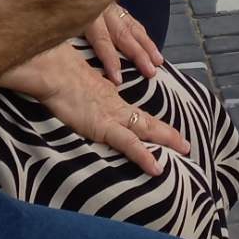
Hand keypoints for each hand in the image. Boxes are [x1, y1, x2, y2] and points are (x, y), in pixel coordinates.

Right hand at [0, 43, 189, 176]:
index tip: (164, 132)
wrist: (52, 71)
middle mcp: (114, 106)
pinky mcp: (104, 126)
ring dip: (166, 140)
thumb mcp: (71, 89)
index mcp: (108, 98)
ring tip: (185, 150)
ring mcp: (111, 116)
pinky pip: (129, 144)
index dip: (150, 123)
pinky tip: (157, 168)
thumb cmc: (56, 75)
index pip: (134, 113)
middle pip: (146, 121)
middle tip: (186, 144)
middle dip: (167, 133)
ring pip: (145, 130)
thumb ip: (79, 96)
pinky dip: (144, 156)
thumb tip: (77, 99)